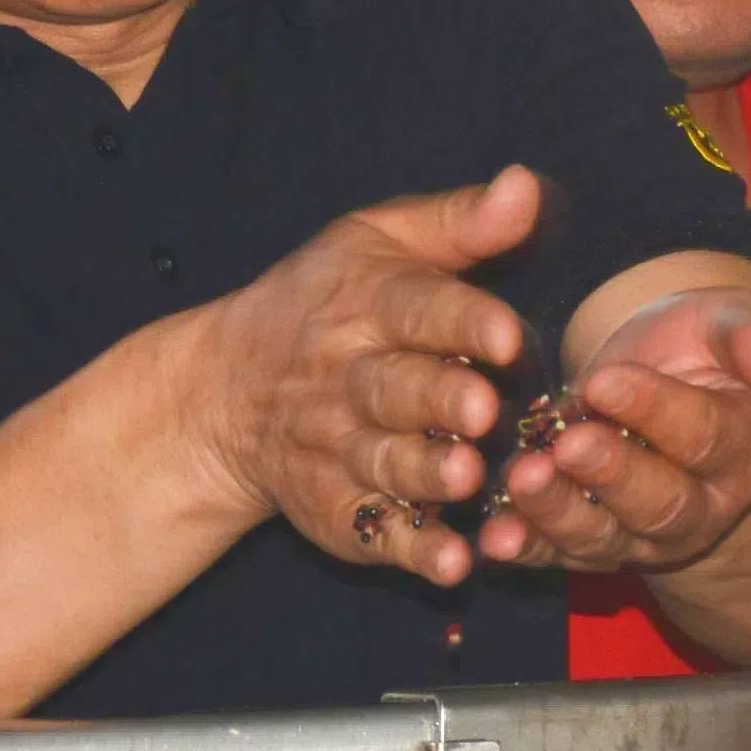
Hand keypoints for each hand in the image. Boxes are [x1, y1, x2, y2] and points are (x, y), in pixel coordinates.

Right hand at [189, 170, 547, 589]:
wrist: (223, 392)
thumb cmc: (325, 302)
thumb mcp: (378, 241)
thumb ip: (460, 221)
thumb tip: (527, 185)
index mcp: (366, 304)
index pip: (415, 307)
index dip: (462, 321)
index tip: (506, 333)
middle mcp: (348, 378)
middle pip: (394, 388)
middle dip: (437, 399)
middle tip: (481, 409)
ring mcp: (337, 449)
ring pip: (385, 461)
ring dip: (425, 472)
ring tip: (466, 475)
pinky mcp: (337, 509)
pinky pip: (376, 532)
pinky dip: (412, 550)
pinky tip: (452, 564)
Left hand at [485, 288, 750, 575]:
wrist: (662, 387)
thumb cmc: (699, 350)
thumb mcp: (724, 327)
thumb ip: (750, 341)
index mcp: (744, 447)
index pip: (705, 435)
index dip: (657, 411)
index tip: (607, 380)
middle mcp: (699, 505)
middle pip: (659, 503)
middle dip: (610, 476)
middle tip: (568, 445)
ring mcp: (640, 534)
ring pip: (603, 537)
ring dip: (559, 513)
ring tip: (522, 478)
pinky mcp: (587, 545)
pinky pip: (555, 554)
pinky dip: (523, 549)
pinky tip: (492, 540)